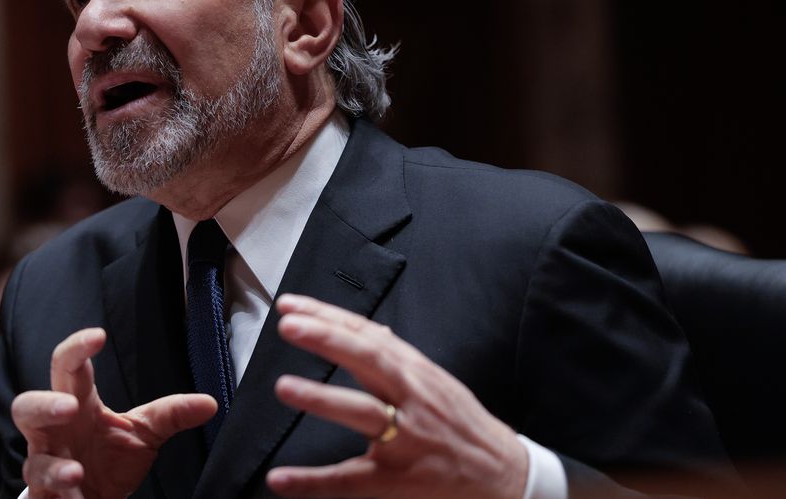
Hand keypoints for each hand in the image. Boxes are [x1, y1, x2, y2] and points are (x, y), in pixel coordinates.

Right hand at [11, 327, 216, 498]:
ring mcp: (47, 464)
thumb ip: (172, 415)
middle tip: (69, 406)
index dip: (77, 348)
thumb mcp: (145, 433)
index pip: (68, 368)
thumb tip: (210, 403)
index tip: (98, 336)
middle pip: (27, 407)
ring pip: (32, 460)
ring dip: (52, 466)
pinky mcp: (46, 496)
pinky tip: (72, 495)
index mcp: (78, 406)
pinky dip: (55, 494)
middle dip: (44, 405)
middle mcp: (55, 432)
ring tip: (76, 471)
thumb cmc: (112, 459)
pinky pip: (41, 494)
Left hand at [266, 294, 527, 498]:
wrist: (503, 474)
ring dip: (321, 399)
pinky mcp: (398, 480)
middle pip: (369, 361)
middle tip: (289, 325)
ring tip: (284, 386)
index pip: (367, 335)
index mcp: (415, 373)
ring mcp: (405, 440)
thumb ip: (400, 357)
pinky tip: (281, 479)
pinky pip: (350, 480)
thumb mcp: (436, 381)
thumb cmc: (462, 424)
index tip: (290, 305)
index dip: (328, 316)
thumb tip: (371, 329)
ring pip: (363, 413)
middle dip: (328, 340)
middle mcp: (411, 399)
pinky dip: (313, 481)